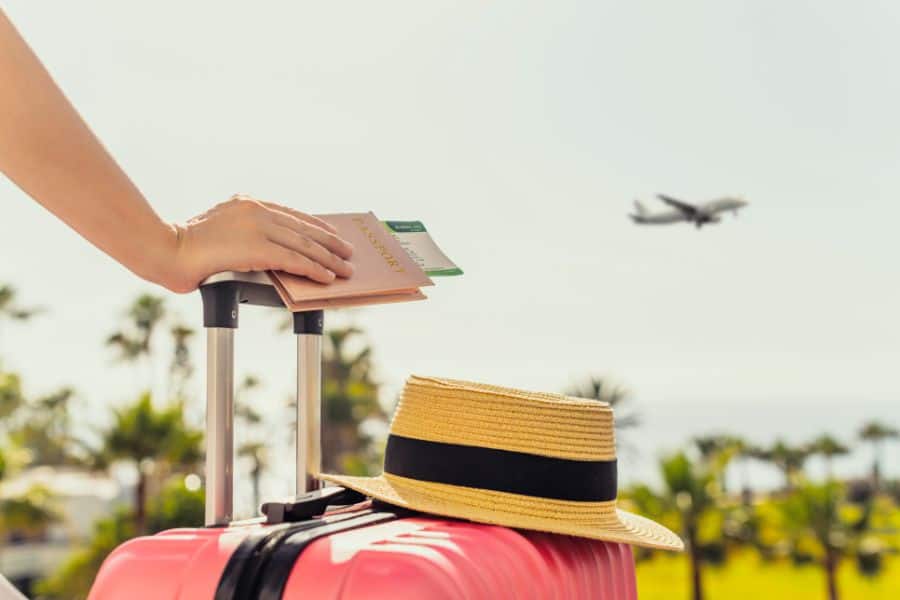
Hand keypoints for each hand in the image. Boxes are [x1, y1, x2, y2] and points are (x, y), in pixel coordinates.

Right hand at [166, 194, 353, 292]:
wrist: (166, 250)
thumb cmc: (186, 247)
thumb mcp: (220, 232)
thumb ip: (245, 234)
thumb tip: (268, 251)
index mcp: (246, 203)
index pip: (291, 214)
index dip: (315, 226)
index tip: (332, 234)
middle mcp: (256, 210)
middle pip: (303, 228)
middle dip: (329, 242)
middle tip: (348, 252)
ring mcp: (257, 226)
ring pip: (304, 244)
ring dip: (328, 258)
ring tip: (345, 269)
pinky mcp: (258, 247)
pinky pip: (294, 259)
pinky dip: (314, 269)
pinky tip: (327, 276)